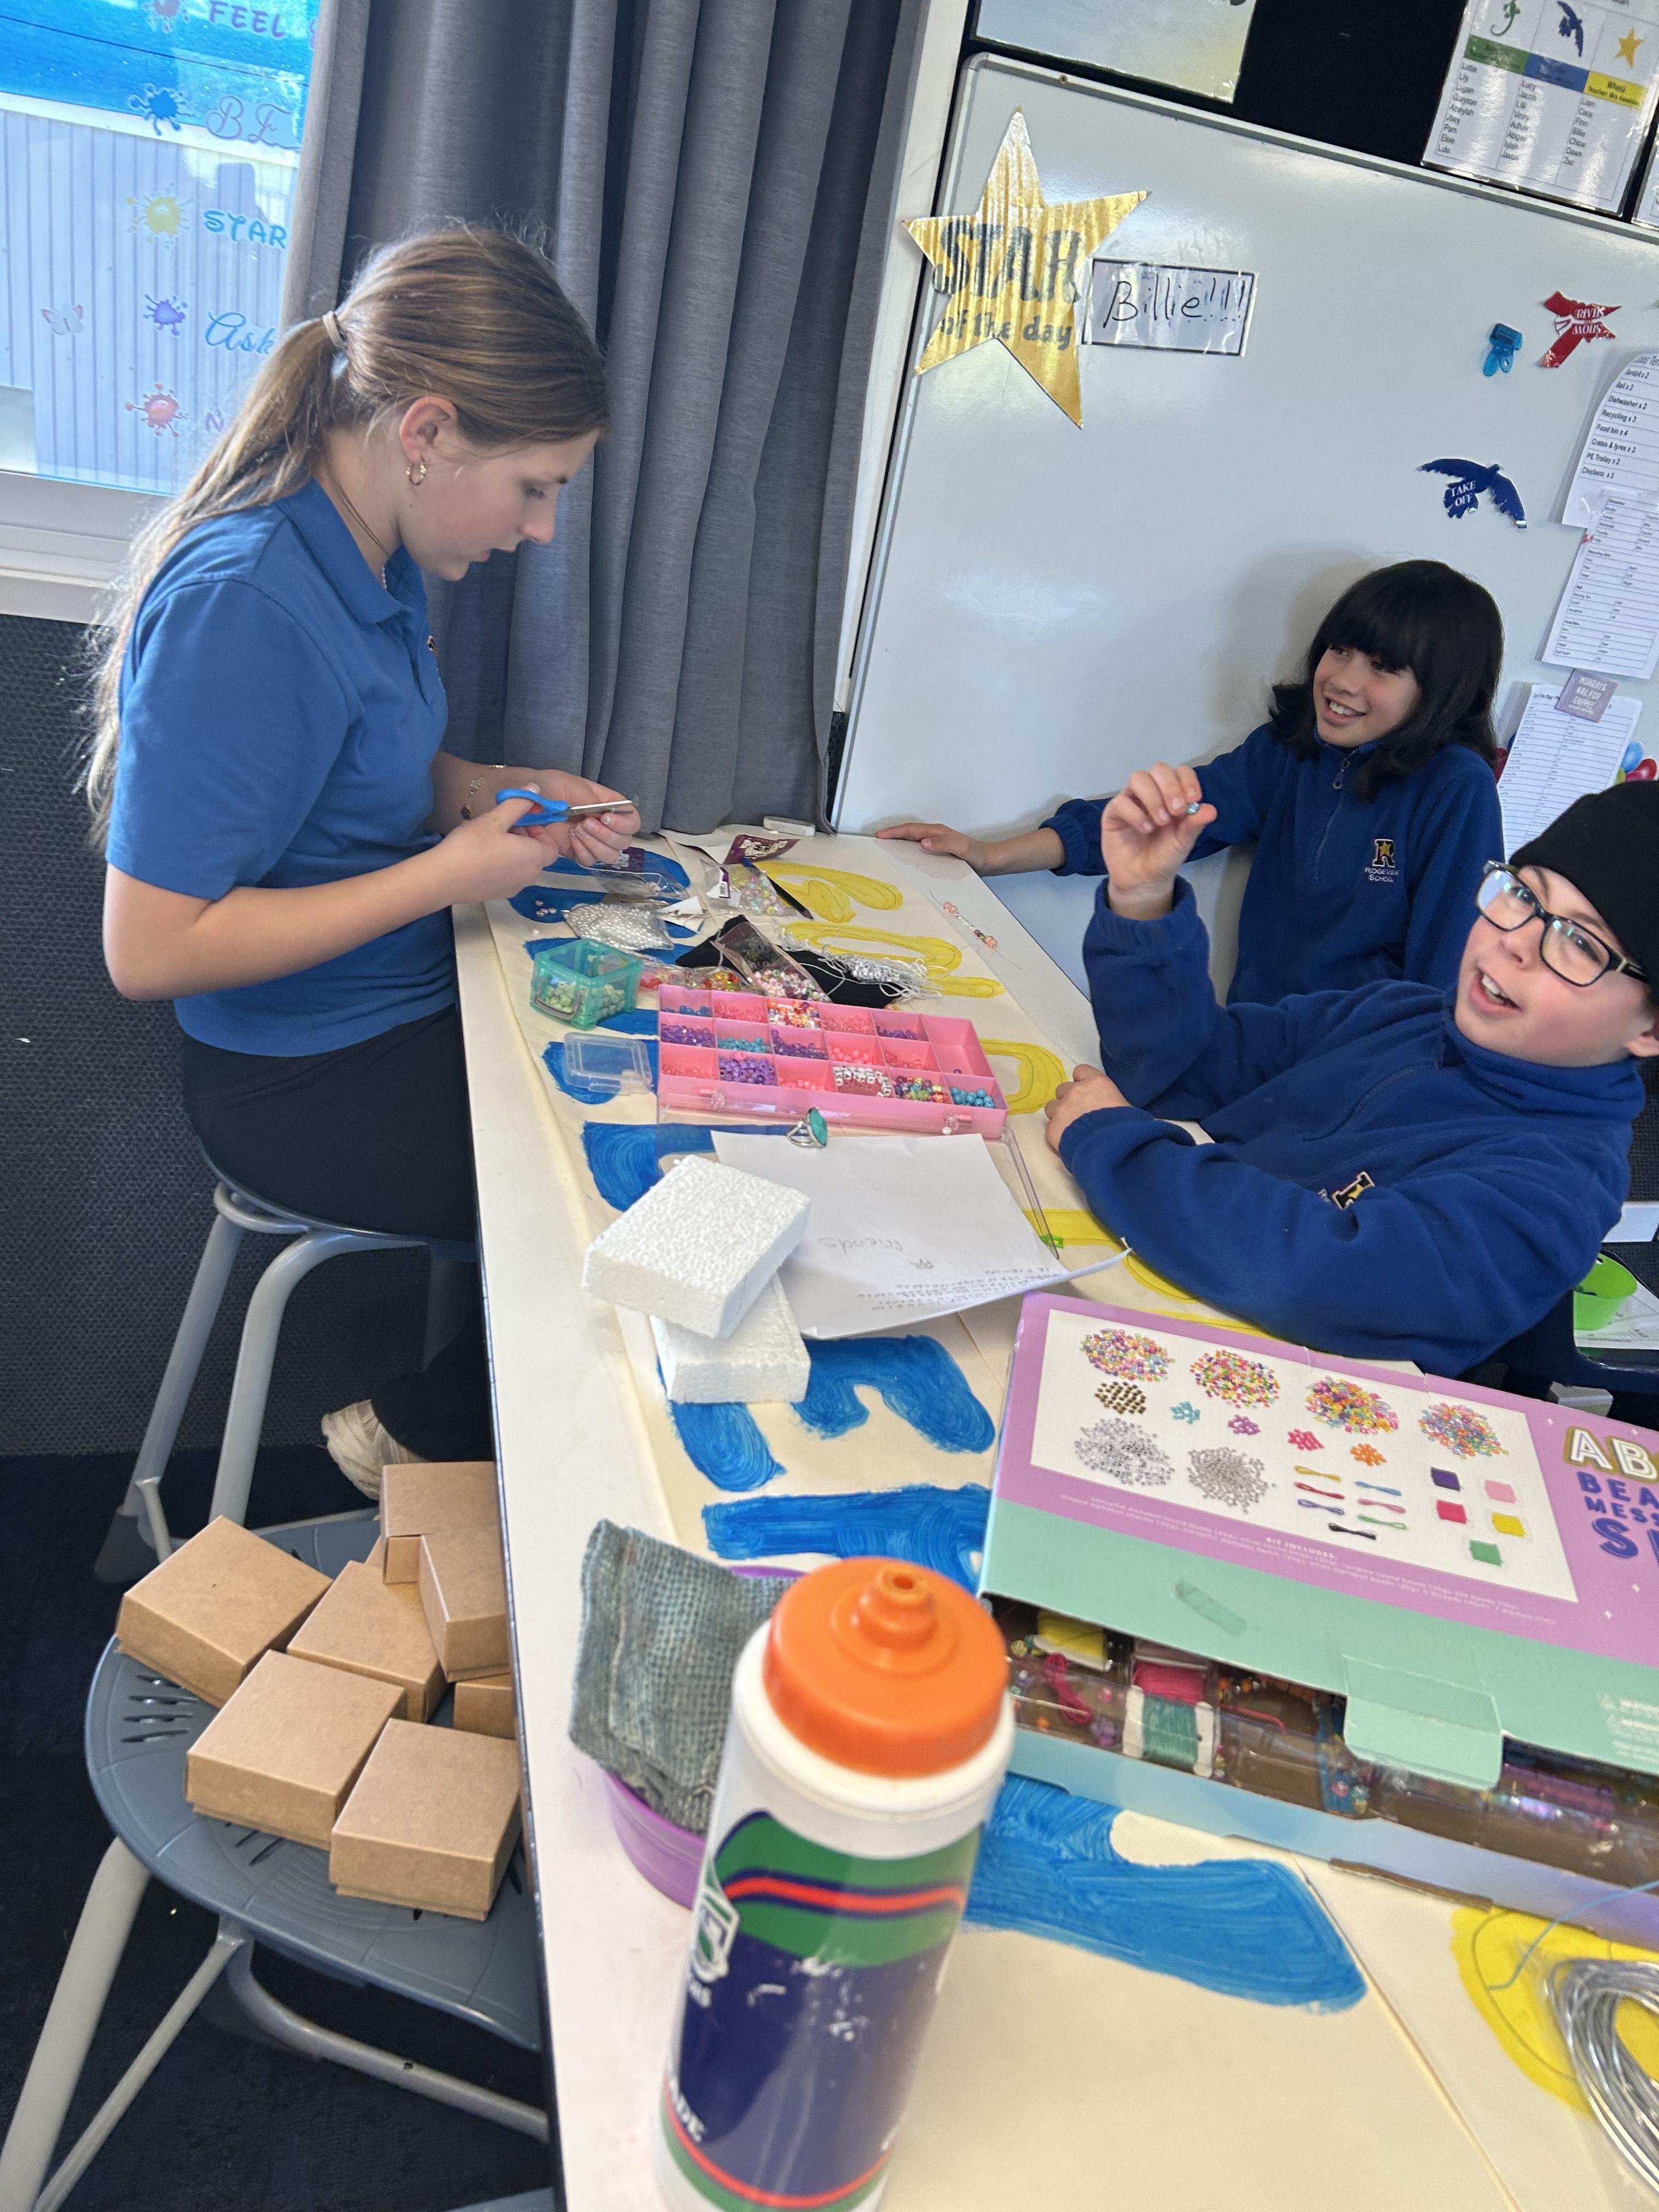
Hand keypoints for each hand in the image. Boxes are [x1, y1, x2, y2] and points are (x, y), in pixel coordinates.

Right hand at [430, 798, 572, 902]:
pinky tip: (478, 854)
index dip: (540, 832)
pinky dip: (501, 863)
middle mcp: (528, 876)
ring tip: (488, 838)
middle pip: (536, 856)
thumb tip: (535, 789)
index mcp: (533, 858)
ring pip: (520, 865)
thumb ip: (518, 804)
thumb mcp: (495, 819)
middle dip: (524, 839)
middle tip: (502, 826)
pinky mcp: (497, 894)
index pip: (551, 847)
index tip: (521, 822)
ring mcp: (512, 888)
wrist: (442, 879)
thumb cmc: (472, 846)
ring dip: (511, 850)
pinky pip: (507, 875)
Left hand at [520, 772, 639, 867]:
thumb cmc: (548, 786)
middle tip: (583, 824)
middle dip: (606, 835)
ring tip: (575, 831)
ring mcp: (591, 840)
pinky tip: (570, 840)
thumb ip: (590, 800)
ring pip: (610, 855)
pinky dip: (582, 853)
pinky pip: (589, 861)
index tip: (605, 818)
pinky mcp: (576, 852)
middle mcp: (604, 824)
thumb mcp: (571, 786)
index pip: (632, 820)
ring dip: (595, 845)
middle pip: (624, 842)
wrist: (525, 799)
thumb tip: (605, 814)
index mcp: (608, 805)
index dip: (624, 824)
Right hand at [876, 821, 991, 870]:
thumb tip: (923, 842)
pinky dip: (908, 850)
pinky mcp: (939, 851)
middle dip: (892, 834)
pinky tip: (904, 859)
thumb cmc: (977, 855)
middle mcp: (935, 835)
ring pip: (913, 839)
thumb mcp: (962, 849)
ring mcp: (937, 842)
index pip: (911, 829)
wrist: (989, 861)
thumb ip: (944, 844)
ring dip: (899, 841)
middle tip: (877, 840)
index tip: (881, 835)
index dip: (895, 832)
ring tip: (886, 848)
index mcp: (937, 832)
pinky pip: (918, 848)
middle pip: (909, 832)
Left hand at [1045, 1063, 1130, 1149]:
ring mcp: (1061, 1109)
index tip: (1086, 1093)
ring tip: (1070, 1129)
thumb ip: (1110, 1101)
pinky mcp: (1052, 1128)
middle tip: (1078, 1114)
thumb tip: (1110, 1108)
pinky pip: (1050, 1127)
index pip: (1081, 1071)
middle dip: (1068, 1099)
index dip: (1082, 1081)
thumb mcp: (1125, 1107)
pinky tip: (1067, 1142)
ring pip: (1052, 1106)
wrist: (1111, 1147)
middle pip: (1063, 1089)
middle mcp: (1075, 1091)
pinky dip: (1057, 1133)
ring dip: (1059, 1114)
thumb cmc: (1127, 1127)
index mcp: (1096, 1083)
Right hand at [1100, 764, 1215, 916]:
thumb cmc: (1164, 857)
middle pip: (1159, 769)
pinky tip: (1145, 830)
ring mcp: (1131, 800)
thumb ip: (1195, 824)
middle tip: (1177, 811)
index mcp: (1172, 795)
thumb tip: (1211, 810)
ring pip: (1138, 778)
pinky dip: (1136, 814)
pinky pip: (1121, 802)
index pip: (1180, 772)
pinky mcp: (1113, 813)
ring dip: (1153, 798)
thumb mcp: (1184, 841)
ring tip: (1161, 822)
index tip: (1193, 800)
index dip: (1187, 781)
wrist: (1143, 880)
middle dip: (1170, 787)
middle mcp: (1152, 792)